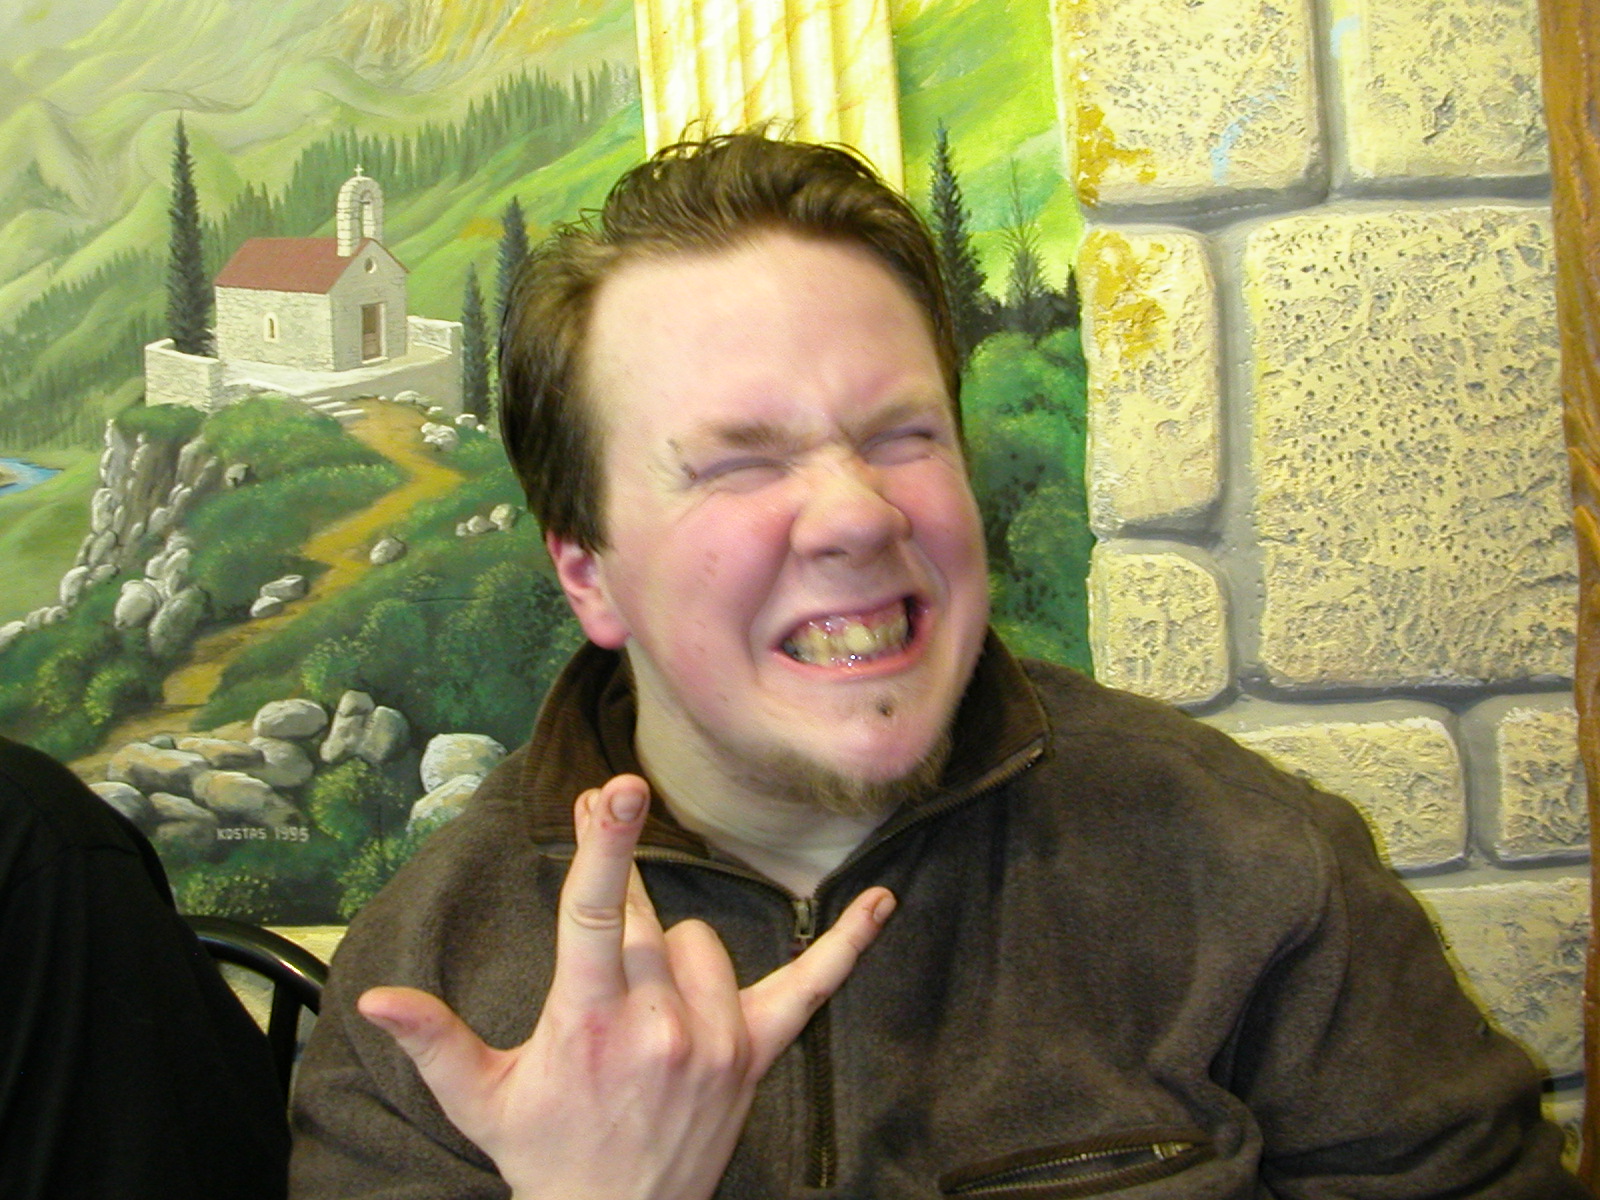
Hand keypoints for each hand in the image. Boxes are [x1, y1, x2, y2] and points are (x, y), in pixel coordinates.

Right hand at [357, 774, 894, 1199]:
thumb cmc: (544, 1155)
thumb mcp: (482, 1102)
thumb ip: (435, 1042)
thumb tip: (370, 1001)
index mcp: (589, 1025)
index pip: (596, 917)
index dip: (604, 849)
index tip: (613, 789)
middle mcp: (661, 1027)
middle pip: (647, 923)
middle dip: (620, 913)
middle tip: (604, 928)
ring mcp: (718, 1040)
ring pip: (702, 943)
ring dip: (672, 956)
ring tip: (639, 1014)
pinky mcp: (758, 1054)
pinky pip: (813, 986)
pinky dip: (851, 944)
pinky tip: (883, 900)